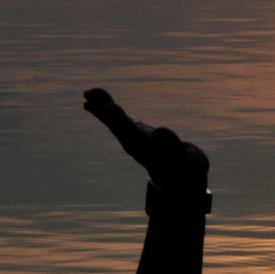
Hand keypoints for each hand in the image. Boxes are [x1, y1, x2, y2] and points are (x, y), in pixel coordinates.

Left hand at [83, 88, 209, 191]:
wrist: (179, 179)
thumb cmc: (186, 169)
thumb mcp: (187, 160)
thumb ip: (172, 146)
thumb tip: (161, 131)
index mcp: (149, 151)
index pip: (132, 135)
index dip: (121, 122)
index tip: (110, 108)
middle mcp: (135, 145)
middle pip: (118, 127)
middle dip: (105, 112)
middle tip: (90, 95)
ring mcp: (131, 139)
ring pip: (113, 122)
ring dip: (100, 107)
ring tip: (88, 94)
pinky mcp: (131, 132)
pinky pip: (115, 120)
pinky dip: (103, 109)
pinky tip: (89, 101)